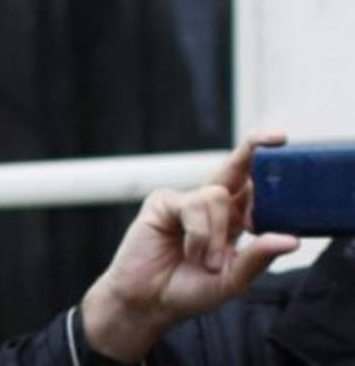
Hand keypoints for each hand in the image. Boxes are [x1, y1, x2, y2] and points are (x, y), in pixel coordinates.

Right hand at [79, 133, 300, 361]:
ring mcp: (186, 201)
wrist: (147, 301)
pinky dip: (198, 233)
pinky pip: (193, 205)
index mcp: (232, 222)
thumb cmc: (187, 291)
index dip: (271, 178)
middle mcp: (210, 207)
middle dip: (254, 150)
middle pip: (236, 170)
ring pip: (218, 195)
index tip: (286, 151)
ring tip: (206, 260)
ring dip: (217, 234)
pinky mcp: (164, 201)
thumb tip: (292, 239)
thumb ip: (258, 257)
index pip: (255, 191)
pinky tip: (189, 251)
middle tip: (277, 138)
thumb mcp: (232, 280)